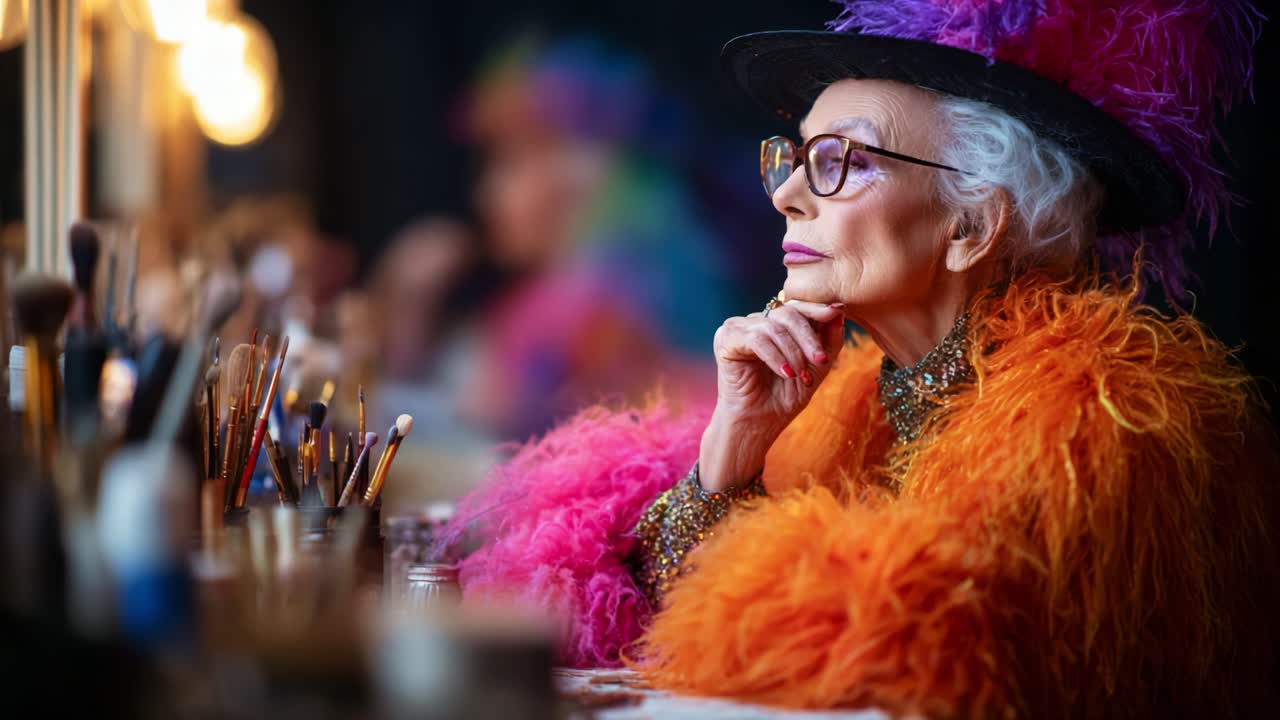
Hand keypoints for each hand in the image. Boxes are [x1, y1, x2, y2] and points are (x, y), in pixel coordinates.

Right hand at [699, 300, 845, 491]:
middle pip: (788, 313)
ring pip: (774, 326)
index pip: (797, 306)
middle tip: (820, 361)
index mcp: (775, 323)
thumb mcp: (816, 367)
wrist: (758, 424)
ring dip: (793, 353)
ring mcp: (739, 328)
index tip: (837, 312)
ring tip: (800, 376)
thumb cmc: (784, 397)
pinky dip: (775, 356)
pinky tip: (785, 373)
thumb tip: (838, 310)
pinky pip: (757, 339)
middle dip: (808, 337)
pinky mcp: (726, 339)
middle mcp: (756, 321)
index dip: (817, 308)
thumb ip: (828, 340)